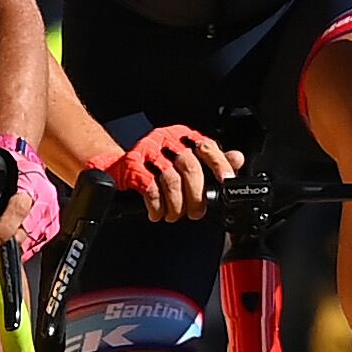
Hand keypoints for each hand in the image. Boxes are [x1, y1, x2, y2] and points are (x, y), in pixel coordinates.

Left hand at [0, 131, 57, 258]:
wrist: (19, 161)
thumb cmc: (3, 159)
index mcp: (32, 182)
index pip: (20, 210)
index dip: (3, 229)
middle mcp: (44, 202)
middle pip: (23, 235)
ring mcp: (46, 218)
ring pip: (26, 246)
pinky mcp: (45, 230)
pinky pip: (28, 249)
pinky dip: (7, 251)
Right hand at [87, 122, 238, 222]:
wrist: (114, 166)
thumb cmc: (154, 165)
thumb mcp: (185, 158)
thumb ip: (211, 160)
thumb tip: (237, 159)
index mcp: (182, 138)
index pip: (206, 147)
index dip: (218, 165)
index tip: (226, 182)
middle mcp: (166, 142)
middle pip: (189, 166)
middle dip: (196, 194)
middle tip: (197, 211)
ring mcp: (148, 154)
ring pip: (171, 179)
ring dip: (176, 203)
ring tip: (176, 214)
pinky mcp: (132, 168)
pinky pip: (150, 188)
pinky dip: (157, 204)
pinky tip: (158, 212)